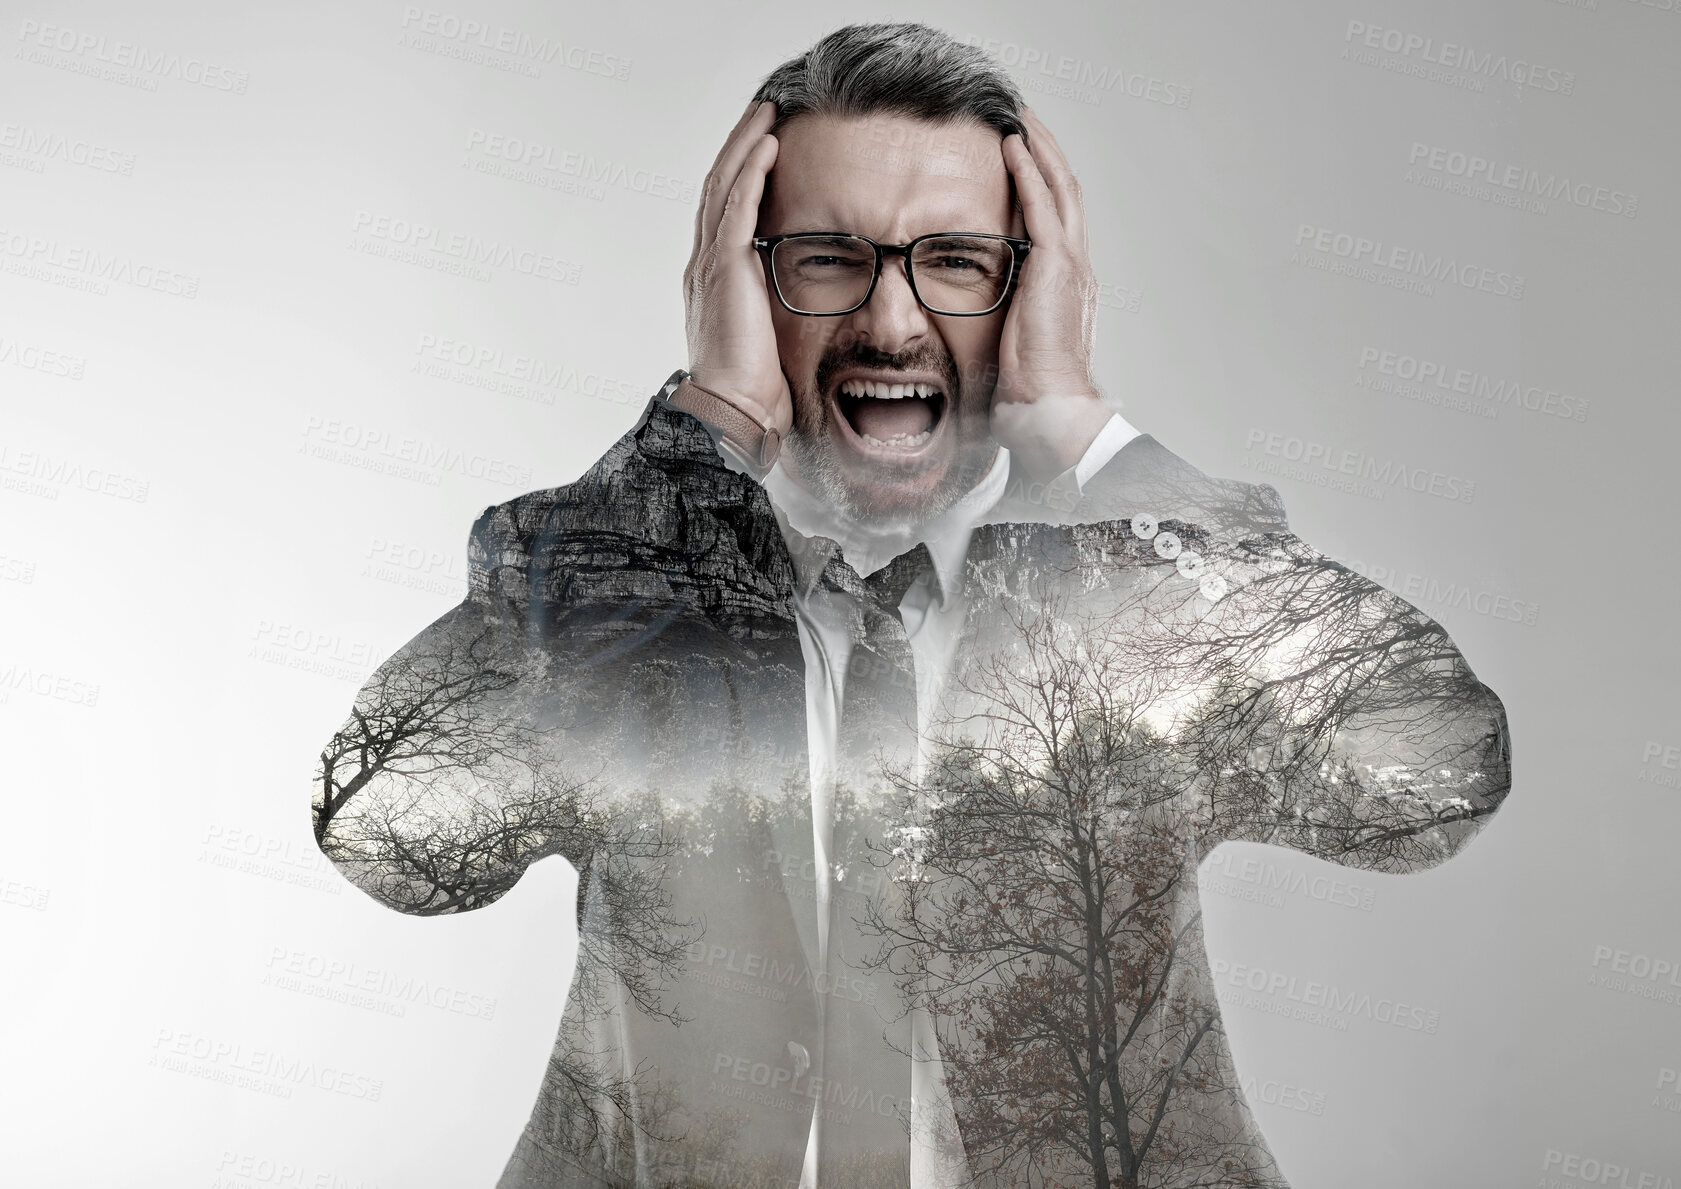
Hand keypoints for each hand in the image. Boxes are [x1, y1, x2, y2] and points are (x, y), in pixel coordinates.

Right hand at [682, 99, 792, 440]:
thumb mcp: (769, 336)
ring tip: (766, 112)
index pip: (724, 210)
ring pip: (725, 186)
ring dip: (746, 145)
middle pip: (719, 186)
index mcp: (713, 279)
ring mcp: (710, 264)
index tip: (762, 144)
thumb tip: (808, 300)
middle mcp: (705, 264)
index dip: (741, 173)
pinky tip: (767, 145)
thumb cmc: (754, 388)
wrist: (731, 410)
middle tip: (763, 110)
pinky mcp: (724, 269)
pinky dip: (751, 172)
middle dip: (740, 145)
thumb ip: (777, 307)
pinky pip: (737, 207)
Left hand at [990, 107, 1114, 481]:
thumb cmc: (1027, 391)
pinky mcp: (1057, 267)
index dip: (1042, 183)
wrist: (1049, 409)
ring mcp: (1070, 264)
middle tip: (1024, 118)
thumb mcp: (1011, 343)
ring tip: (1019, 116)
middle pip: (1065, 192)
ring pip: (1059, 188)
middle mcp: (1076, 267)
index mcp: (1067, 284)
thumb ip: (1002, 317)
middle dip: (1046, 152)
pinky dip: (1029, 172)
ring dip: (1039, 148)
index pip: (1057, 218)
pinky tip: (1012, 147)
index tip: (1021, 155)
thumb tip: (971, 317)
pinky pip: (1041, 206)